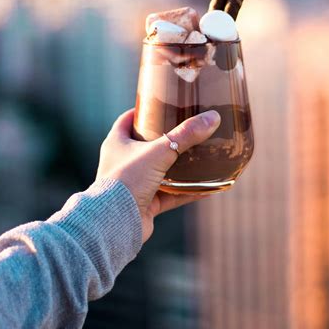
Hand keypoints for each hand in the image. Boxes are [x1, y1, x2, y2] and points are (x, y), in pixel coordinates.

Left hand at [96, 108, 220, 241]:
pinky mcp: (146, 204)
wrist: (116, 222)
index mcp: (116, 143)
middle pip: (147, 145)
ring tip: (201, 156)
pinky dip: (188, 191)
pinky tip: (208, 188)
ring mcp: (135, 184)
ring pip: (161, 171)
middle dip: (166, 139)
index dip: (143, 111)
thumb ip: (186, 135)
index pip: (127, 120)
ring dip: (180, 167)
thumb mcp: (159, 151)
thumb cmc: (128, 180)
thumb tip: (212, 118)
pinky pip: (172, 195)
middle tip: (188, 129)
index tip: (162, 105)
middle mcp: (123, 163)